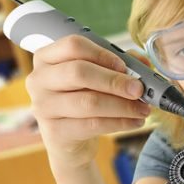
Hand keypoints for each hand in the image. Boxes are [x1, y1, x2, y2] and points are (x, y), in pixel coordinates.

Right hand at [26, 35, 150, 172]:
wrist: (69, 139)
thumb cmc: (83, 98)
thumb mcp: (96, 77)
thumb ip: (119, 65)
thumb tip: (143, 62)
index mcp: (47, 57)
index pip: (73, 45)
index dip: (102, 54)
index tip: (125, 66)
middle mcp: (39, 79)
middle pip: (79, 72)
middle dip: (115, 81)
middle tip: (139, 89)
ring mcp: (43, 106)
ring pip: (89, 102)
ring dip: (123, 106)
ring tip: (143, 109)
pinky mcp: (54, 131)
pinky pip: (93, 125)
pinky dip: (119, 123)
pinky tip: (134, 122)